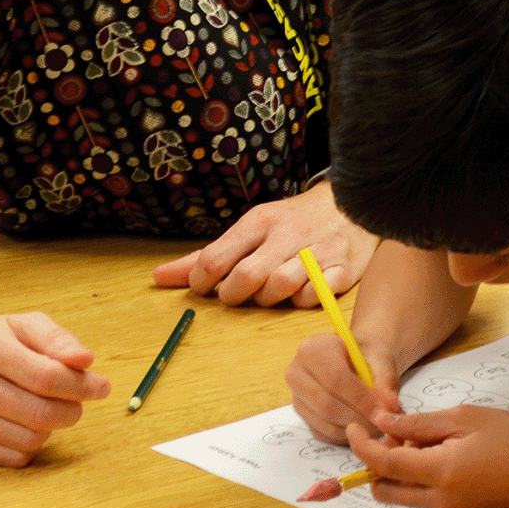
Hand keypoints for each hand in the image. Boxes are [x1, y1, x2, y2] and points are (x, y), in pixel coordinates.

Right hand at [0, 311, 110, 466]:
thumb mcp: (25, 326)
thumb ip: (58, 339)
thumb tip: (85, 361)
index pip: (46, 377)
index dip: (81, 385)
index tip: (102, 387)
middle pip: (40, 413)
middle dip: (71, 410)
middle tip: (77, 403)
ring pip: (31, 439)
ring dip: (50, 427)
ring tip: (43, 407)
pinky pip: (16, 457)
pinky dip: (31, 444)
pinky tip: (22, 423)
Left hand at [152, 180, 379, 306]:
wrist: (350, 205)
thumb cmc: (291, 223)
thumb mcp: (250, 229)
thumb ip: (207, 256)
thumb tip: (158, 277)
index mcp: (259, 221)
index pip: (215, 258)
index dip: (201, 281)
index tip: (204, 286)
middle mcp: (286, 235)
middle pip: (246, 277)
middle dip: (233, 295)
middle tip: (234, 295)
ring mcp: (317, 253)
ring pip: (280, 288)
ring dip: (266, 299)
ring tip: (265, 294)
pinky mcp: (342, 271)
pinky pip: (313, 297)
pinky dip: (300, 301)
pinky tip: (297, 292)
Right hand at [286, 331, 403, 441]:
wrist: (354, 361)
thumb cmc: (365, 356)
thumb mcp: (381, 359)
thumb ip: (386, 380)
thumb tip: (390, 406)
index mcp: (314, 348)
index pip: (335, 379)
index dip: (361, 399)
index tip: (383, 412)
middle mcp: (297, 371)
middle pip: (326, 404)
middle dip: (359, 418)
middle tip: (383, 423)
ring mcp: (296, 396)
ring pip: (324, 422)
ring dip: (354, 429)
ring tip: (377, 425)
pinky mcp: (301, 416)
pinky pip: (323, 433)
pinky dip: (346, 435)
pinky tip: (363, 426)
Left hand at [347, 406, 508, 507]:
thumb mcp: (465, 418)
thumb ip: (420, 423)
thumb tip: (383, 423)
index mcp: (439, 471)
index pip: (383, 463)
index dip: (362, 445)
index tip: (354, 426)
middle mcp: (439, 498)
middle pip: (384, 487)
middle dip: (375, 461)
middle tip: (390, 430)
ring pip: (401, 494)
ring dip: (394, 469)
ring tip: (418, 438)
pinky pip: (421, 495)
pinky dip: (414, 475)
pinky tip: (436, 450)